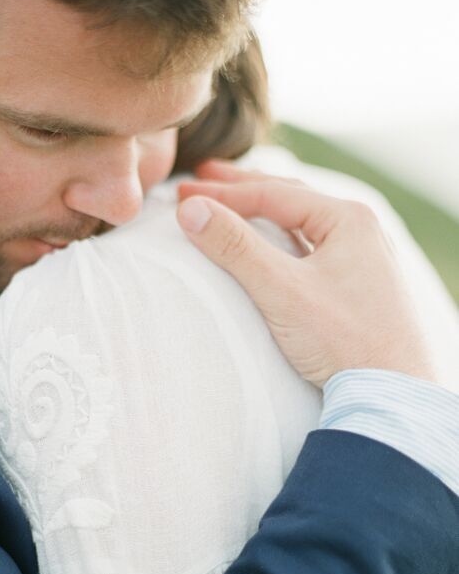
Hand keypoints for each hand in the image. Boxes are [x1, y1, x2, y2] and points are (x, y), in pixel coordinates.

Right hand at [176, 161, 437, 387]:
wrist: (391, 393)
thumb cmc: (344, 342)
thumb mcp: (281, 290)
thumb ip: (235, 247)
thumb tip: (191, 210)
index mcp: (348, 219)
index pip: (273, 194)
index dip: (223, 195)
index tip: (183, 198)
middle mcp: (360, 230)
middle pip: (290, 199)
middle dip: (243, 189)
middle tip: (202, 180)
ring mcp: (363, 258)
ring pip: (302, 223)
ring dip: (264, 212)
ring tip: (233, 203)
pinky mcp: (359, 286)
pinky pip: (312, 247)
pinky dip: (283, 238)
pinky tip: (273, 243)